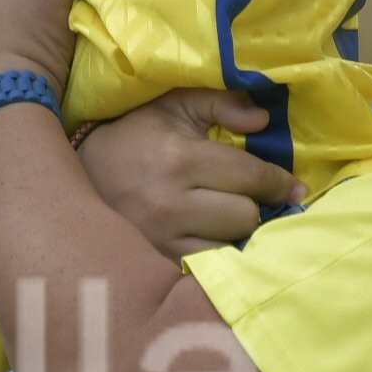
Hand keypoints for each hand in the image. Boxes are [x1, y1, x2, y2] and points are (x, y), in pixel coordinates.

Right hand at [75, 88, 304, 258]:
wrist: (77, 175)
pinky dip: (215, 255)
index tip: (294, 188)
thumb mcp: (171, 106)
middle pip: (246, 217)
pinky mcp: (154, 263)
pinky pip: (205, 269)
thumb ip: (219, 102)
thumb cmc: (135, 137)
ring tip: (229, 220)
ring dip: (235, 234)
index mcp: (179, 159)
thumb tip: (262, 119)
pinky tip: (212, 240)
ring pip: (229, 248)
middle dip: (254, 206)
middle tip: (251, 200)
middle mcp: (170, 203)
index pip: (251, 177)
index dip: (280, 182)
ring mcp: (160, 240)